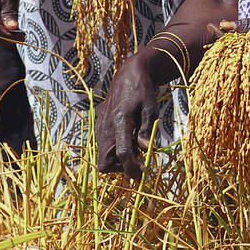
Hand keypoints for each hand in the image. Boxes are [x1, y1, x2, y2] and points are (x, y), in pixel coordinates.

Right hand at [96, 48, 161, 177]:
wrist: (128, 75)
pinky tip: (127, 139)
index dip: (132, 168)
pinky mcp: (99, 127)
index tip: (143, 174)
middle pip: (105, 164)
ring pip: (102, 158)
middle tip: (138, 159)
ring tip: (134, 145)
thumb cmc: (143, 91)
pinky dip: (113, 151)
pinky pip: (102, 148)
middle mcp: (106, 127)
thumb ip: (147, 130)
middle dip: (120, 168)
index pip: (122, 154)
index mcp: (120, 121)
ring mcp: (100, 128)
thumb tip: (147, 150)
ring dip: (117, 160)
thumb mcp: (151, 108)